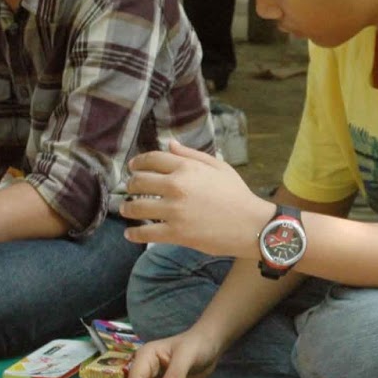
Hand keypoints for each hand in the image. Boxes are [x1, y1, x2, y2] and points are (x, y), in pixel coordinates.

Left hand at [120, 140, 270, 255]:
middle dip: (131, 185)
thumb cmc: (237, 194)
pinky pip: (147, 233)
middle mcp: (176, 186)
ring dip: (127, 208)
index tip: (132, 167)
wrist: (251, 224)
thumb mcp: (218, 167)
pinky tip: (130, 233)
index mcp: (187, 168)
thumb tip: (169, 144)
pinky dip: (134, 233)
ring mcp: (174, 211)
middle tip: (129, 189)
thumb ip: (191, 154)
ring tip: (126, 209)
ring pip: (138, 208)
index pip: (152, 160)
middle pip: (140, 182)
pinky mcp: (176, 233)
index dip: (138, 163)